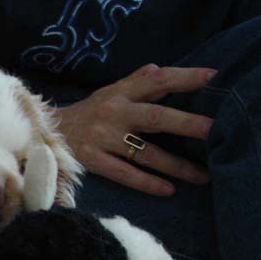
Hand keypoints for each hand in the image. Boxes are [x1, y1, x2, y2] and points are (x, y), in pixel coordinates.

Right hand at [56, 64, 215, 195]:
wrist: (46, 133)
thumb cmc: (87, 113)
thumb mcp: (109, 92)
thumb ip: (136, 82)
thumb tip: (162, 69)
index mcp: (120, 93)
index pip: (156, 80)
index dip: (184, 78)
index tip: (213, 79)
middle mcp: (113, 113)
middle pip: (155, 118)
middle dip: (187, 124)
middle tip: (214, 131)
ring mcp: (102, 139)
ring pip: (145, 152)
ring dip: (176, 165)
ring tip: (202, 175)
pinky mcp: (93, 161)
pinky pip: (124, 173)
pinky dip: (147, 182)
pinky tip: (167, 190)